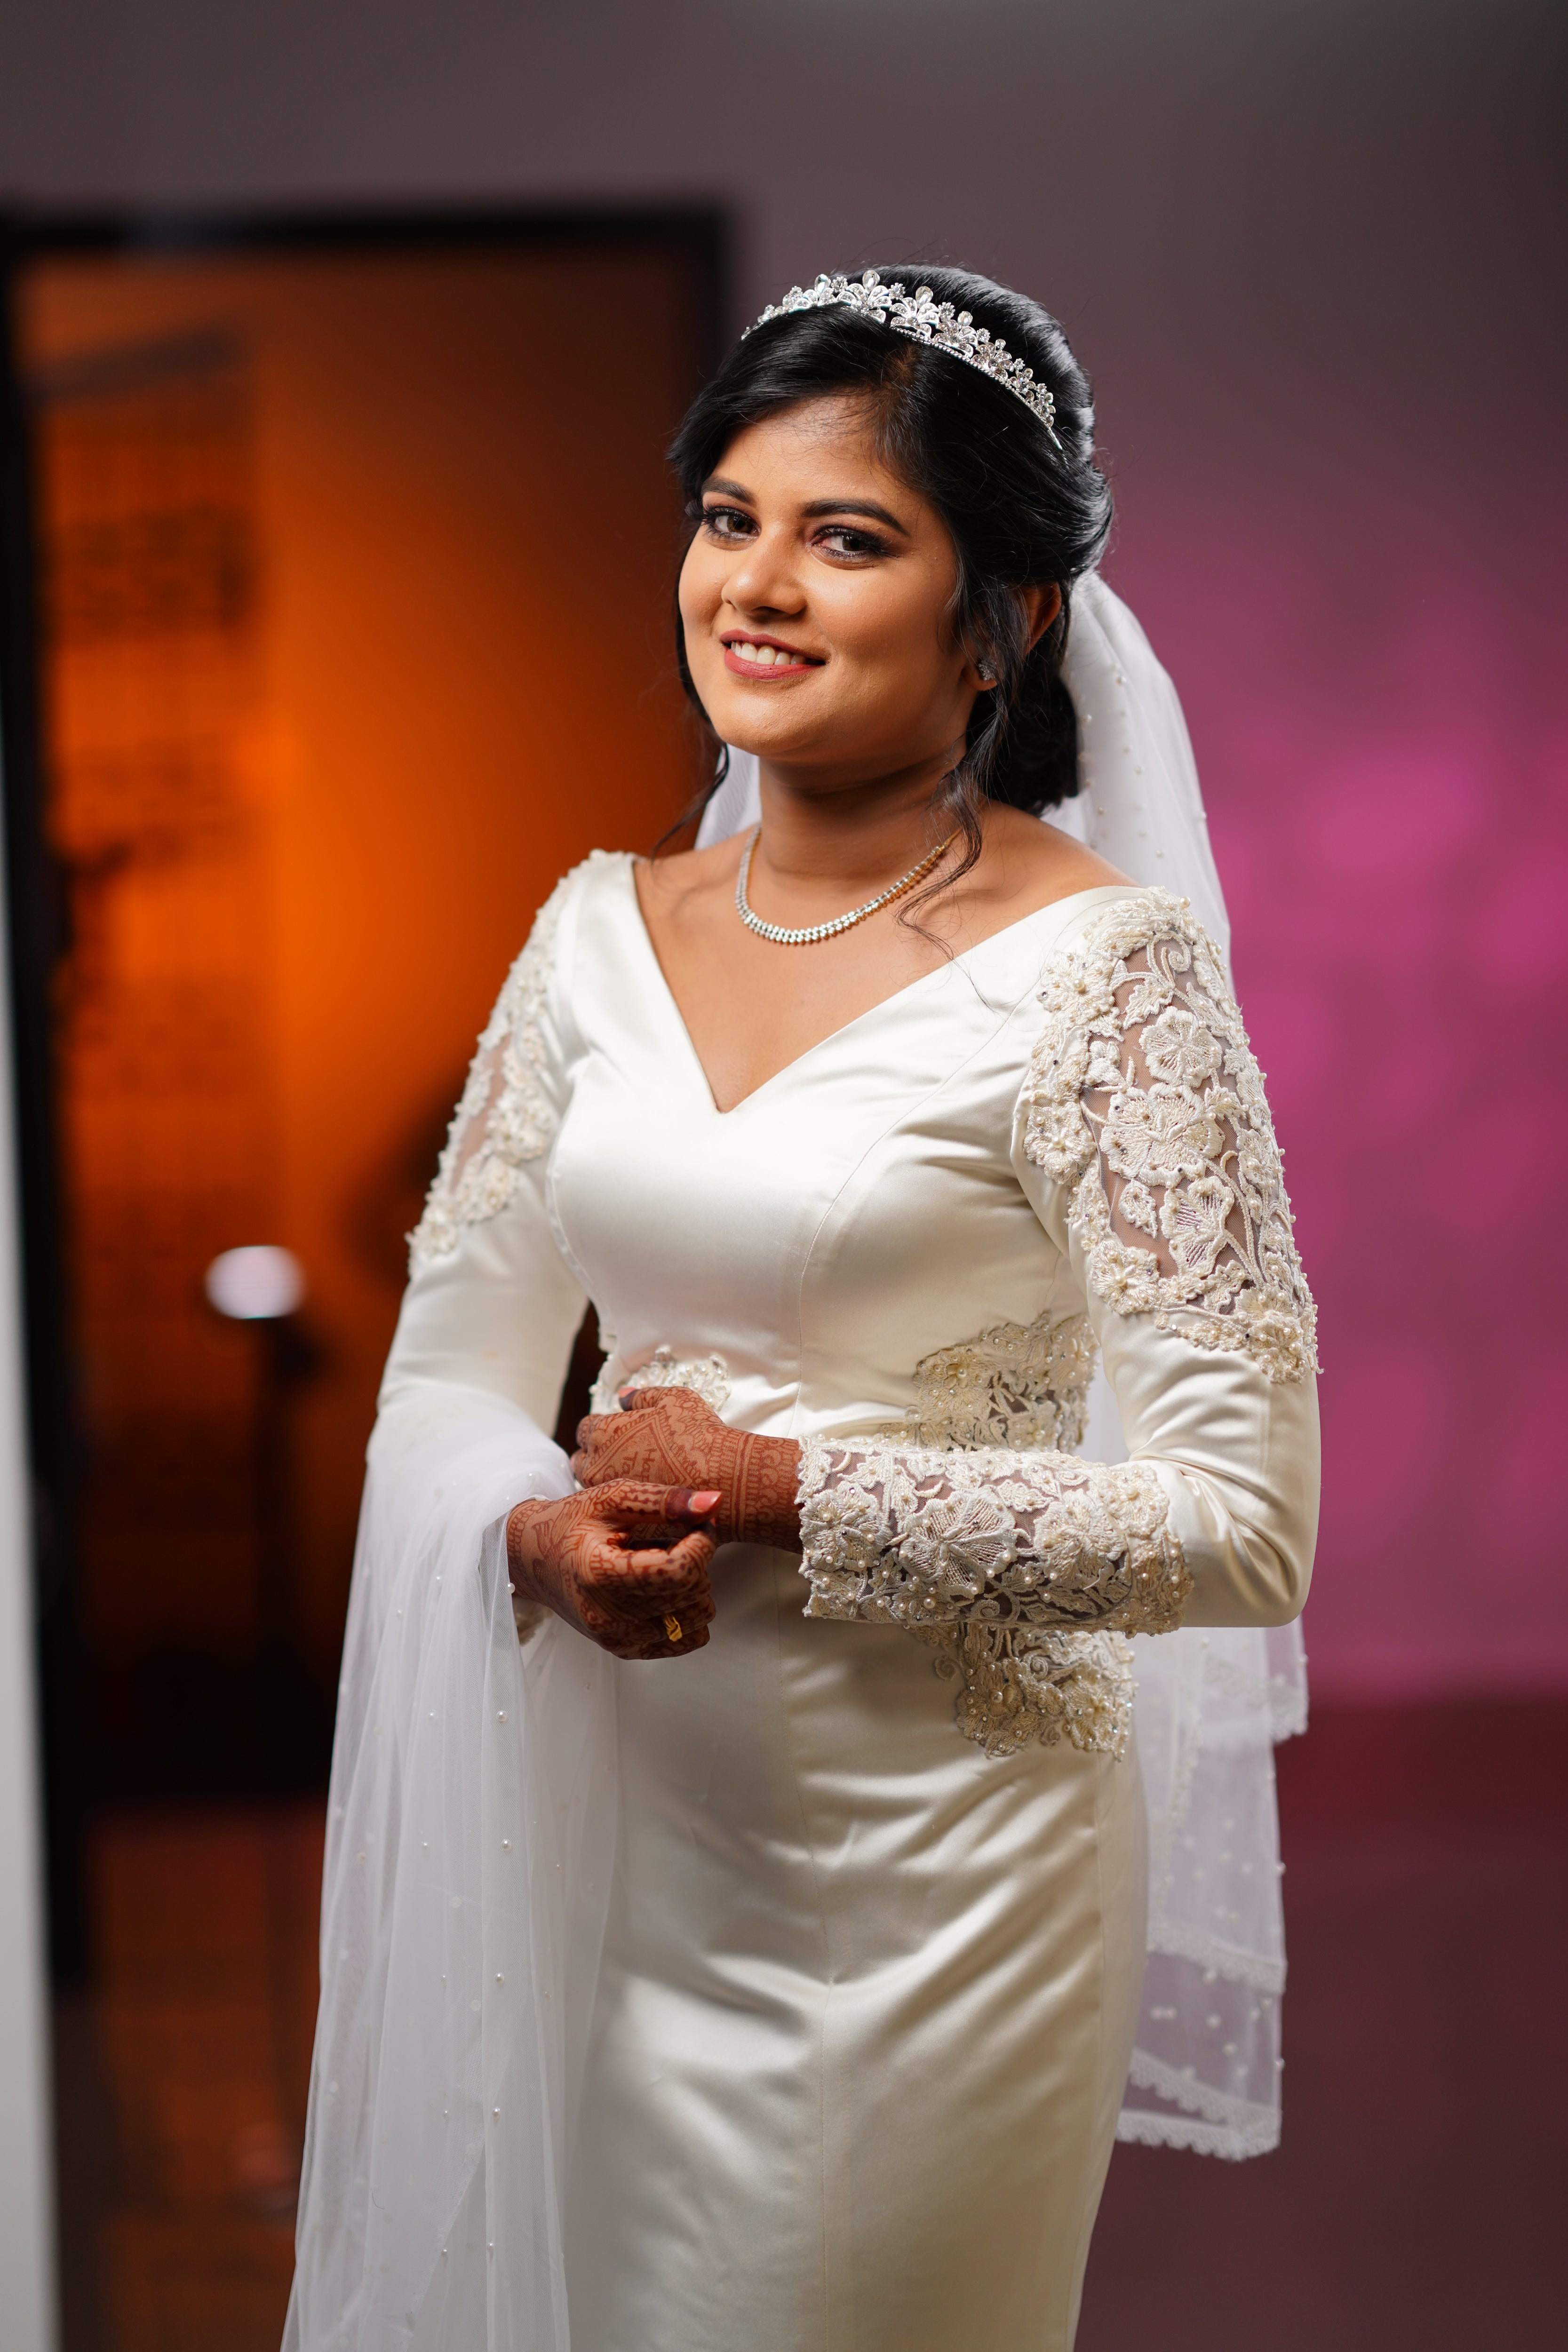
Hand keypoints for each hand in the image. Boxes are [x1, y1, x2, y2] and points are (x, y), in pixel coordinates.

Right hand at [506, 1480, 720, 1659]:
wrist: (535, 1558)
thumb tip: (713, 1502)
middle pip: (692, 1592)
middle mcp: (608, 1616)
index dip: (702, 1543)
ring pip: (697, 1617)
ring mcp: (617, 1638)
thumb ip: (665, 1500)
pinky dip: (686, 1611)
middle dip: (697, 1560)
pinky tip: (664, 1589)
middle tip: (675, 1539)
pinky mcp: (626, 1649)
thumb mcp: (614, 1498)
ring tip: (663, 1563)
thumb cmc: (573, 1523)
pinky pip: (687, 1639)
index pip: (678, 1571)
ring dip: (693, 1587)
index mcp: (600, 1575)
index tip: (698, 1525)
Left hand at [571, 1386, 802, 1551]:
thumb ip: (642, 1396)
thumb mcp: (674, 1400)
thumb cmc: (700, 1435)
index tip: (616, 1433)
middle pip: (582, 1461)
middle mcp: (598, 1466)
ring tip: (633, 1480)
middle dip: (596, 1457)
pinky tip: (645, 1503)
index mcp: (604, 1433)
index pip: (585, 1429)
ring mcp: (610, 1498)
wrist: (724, 1480)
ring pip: (594, 1489)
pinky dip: (626, 1507)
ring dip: (606, 1483)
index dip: (600, 1429)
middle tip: (620, 1457)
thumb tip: (623, 1396)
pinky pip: (616, 1514)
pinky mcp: (626, 1522)